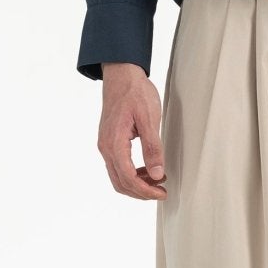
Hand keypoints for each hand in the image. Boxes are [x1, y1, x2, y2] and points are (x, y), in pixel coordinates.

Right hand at [97, 63, 167, 199]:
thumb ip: (152, 148)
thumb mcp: (149, 119)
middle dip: (141, 192)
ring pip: (118, 176)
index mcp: (114, 143)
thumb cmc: (135, 92)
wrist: (121, 74)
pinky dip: (132, 173)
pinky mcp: (110, 141)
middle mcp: (106, 147)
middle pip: (120, 182)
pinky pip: (118, 165)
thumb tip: (156, 173)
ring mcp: (106, 145)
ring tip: (157, 181)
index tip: (161, 192)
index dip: (145, 190)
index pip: (128, 178)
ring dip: (137, 184)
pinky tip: (147, 169)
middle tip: (161, 191)